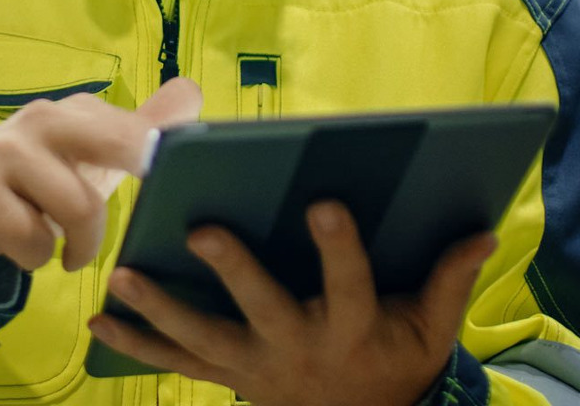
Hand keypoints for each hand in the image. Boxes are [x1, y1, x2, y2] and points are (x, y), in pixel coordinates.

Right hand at [0, 77, 201, 274]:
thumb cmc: (36, 180)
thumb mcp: (89, 158)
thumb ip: (140, 129)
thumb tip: (192, 91)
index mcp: (76, 111)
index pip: (137, 126)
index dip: (166, 154)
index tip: (184, 175)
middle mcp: (43, 118)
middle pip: (117, 142)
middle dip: (142, 171)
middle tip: (145, 210)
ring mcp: (6, 150)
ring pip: (80, 207)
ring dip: (80, 245)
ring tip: (66, 250)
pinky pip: (33, 240)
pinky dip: (36, 257)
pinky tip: (23, 247)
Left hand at [88, 201, 496, 405]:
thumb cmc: (394, 365)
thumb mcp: (431, 331)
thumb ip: (449, 280)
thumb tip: (482, 230)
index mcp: (351, 328)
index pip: (349, 283)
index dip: (339, 248)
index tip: (325, 202)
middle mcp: (297, 347)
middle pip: (263, 308)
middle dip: (234, 271)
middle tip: (200, 230)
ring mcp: (255, 366)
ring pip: (203, 339)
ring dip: (159, 309)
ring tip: (121, 276)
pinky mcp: (227, 376)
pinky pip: (175, 365)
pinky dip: (136, 346)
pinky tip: (97, 323)